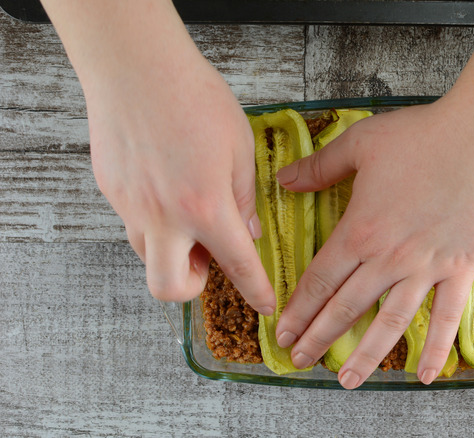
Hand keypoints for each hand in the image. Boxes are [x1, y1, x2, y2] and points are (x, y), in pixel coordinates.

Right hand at [86, 50, 274, 312]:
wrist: (137, 65)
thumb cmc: (194, 97)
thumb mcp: (239, 147)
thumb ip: (244, 197)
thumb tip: (247, 232)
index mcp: (205, 206)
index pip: (237, 265)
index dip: (256, 291)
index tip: (265, 305)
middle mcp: (163, 216)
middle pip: (169, 288)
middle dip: (193, 287)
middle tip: (210, 258)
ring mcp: (131, 206)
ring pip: (148, 255)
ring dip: (173, 250)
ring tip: (190, 215)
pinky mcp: (112, 191)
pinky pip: (134, 223)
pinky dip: (154, 221)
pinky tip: (167, 187)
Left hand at [273, 99, 473, 387]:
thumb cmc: (423, 137)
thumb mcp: (361, 144)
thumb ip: (320, 167)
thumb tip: (284, 181)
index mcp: (360, 231)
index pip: (320, 280)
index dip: (299, 310)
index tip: (284, 333)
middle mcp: (389, 259)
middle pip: (346, 308)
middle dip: (319, 338)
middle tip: (300, 361)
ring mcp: (426, 269)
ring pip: (390, 323)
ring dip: (367, 356)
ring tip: (347, 382)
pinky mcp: (461, 269)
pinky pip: (446, 317)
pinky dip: (435, 348)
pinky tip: (423, 376)